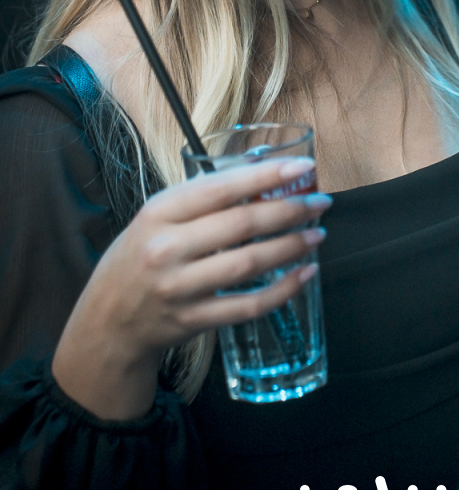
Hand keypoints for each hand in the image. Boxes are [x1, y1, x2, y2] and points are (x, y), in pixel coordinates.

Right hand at [52, 157, 330, 419]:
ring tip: (317, 234)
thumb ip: (201, 197)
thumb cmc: (140, 256)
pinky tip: (304, 275)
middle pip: (241, 225)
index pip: (221, 188)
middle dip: (290, 210)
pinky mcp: (192, 320)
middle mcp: (167, 248)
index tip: (303, 169)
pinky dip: (281, 291)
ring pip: (248, 264)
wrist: (107, 321)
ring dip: (290, 247)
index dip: (267, 176)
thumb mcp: (156, 216)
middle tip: (320, 203)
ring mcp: (179, 288)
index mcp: (159, 212)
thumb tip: (260, 169)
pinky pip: (246, 306)